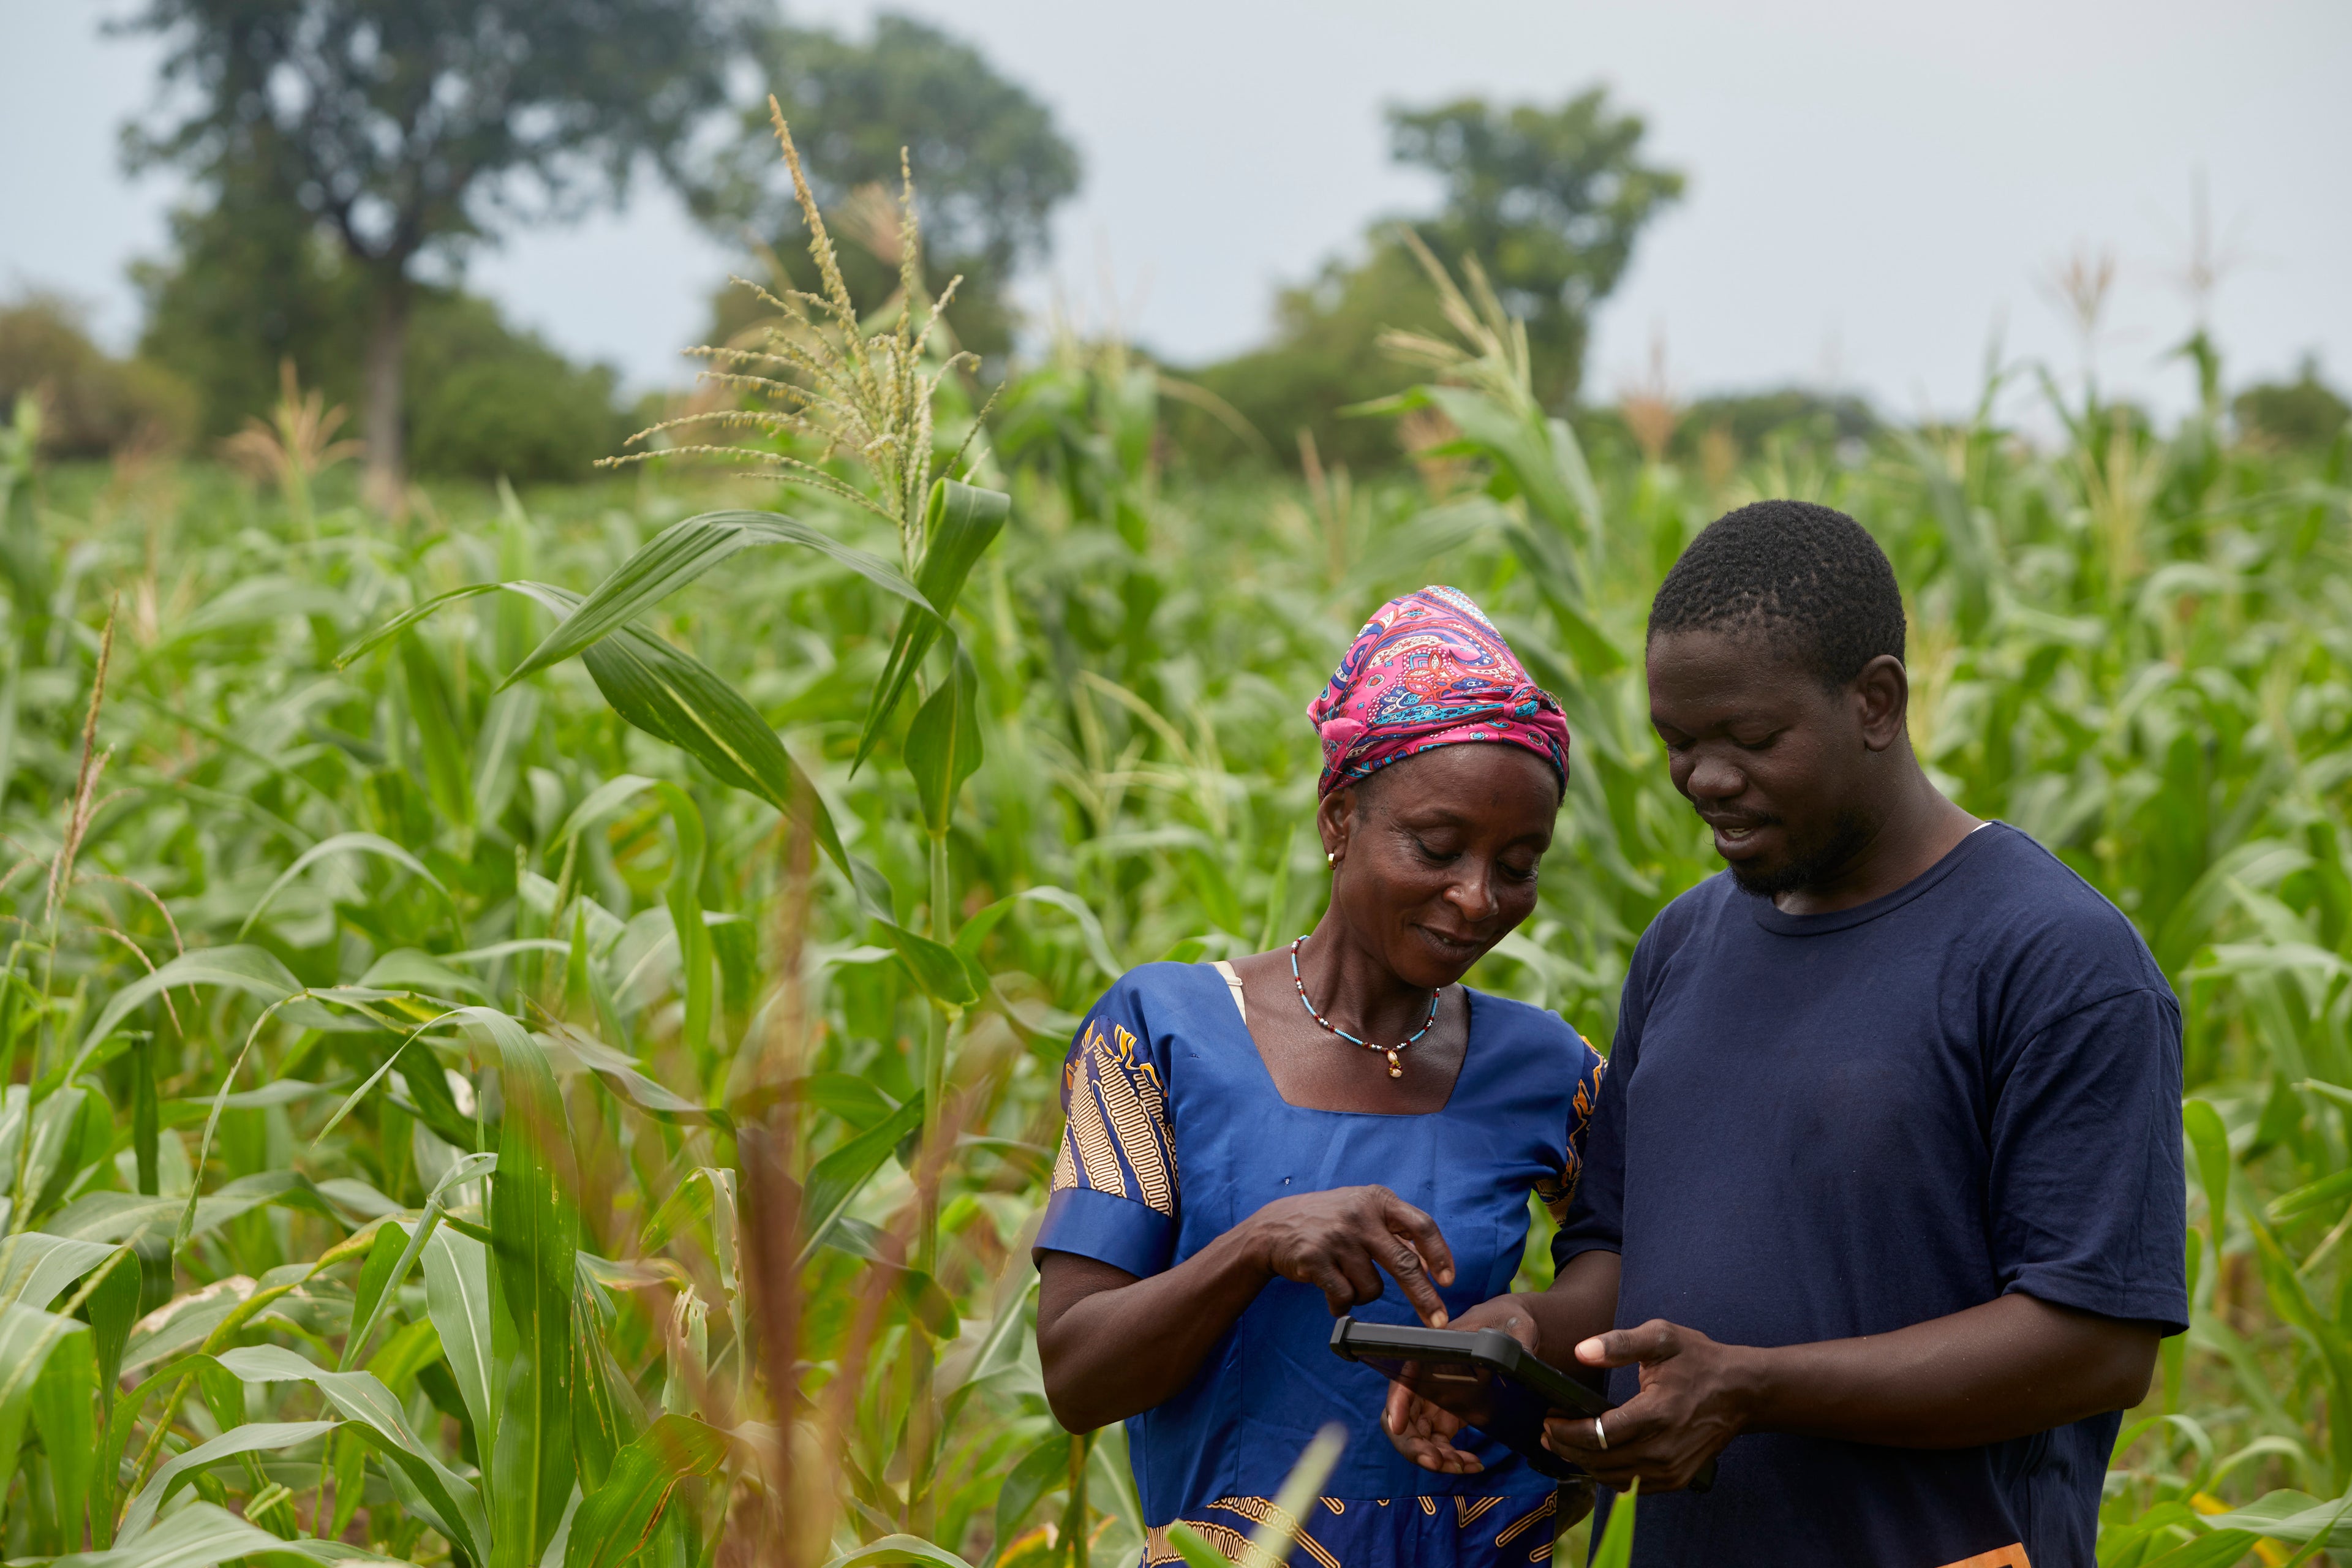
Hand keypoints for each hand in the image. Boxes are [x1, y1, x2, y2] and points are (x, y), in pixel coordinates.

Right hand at [1243, 1185, 1457, 1323]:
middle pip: (1405, 1264)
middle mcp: (1360, 1215)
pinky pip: (1344, 1299)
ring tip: (1343, 1276)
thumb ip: (1395, 1231)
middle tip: (1438, 1322)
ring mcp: (1337, 1237)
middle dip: (1424, 1298)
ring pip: (1372, 1288)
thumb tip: (1431, 1265)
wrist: (1273, 1227)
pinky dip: (1340, 1304)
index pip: (1421, 1226)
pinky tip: (1329, 1288)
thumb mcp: (1363, 1211)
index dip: (1439, 1254)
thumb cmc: (1328, 1222)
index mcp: (1378, 1200)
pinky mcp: (1316, 1260)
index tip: (1448, 1281)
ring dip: (1362, 1294)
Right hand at [1383, 1296, 1539, 1474]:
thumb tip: (1521, 1354)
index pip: (1404, 1380)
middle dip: (1415, 1445)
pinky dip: (1451, 1459)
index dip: (1396, 1404)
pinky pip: (1439, 1444)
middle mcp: (1426, 1380)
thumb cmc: (1508, 1321)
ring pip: (1421, 1437)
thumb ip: (1515, 1340)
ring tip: (1463, 1466)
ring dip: (1436, 1458)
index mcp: (1433, 1355)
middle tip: (1437, 1463)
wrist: (1515, 1330)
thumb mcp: (1514, 1327)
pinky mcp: (1448, 1415)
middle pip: (1404, 1418)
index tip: (1398, 1428)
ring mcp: (1435, 1401)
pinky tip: (1472, 1464)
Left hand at [1542, 1319, 1752, 1492]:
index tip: (1549, 1418)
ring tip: (1563, 1444)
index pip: (1599, 1433)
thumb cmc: (1699, 1360)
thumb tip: (1582, 1351)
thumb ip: (1620, 1342)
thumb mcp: (1662, 1337)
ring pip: (1612, 1477)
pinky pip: (1631, 1486)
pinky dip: (1607, 1474)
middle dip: (1567, 1448)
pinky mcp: (1677, 1480)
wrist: (1741, 1391)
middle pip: (1600, 1460)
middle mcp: (1664, 1448)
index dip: (1567, 1430)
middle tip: (1547, 1432)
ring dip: (1583, 1464)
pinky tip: (1593, 1457)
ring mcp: (1672, 1469)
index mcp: (1657, 1412)